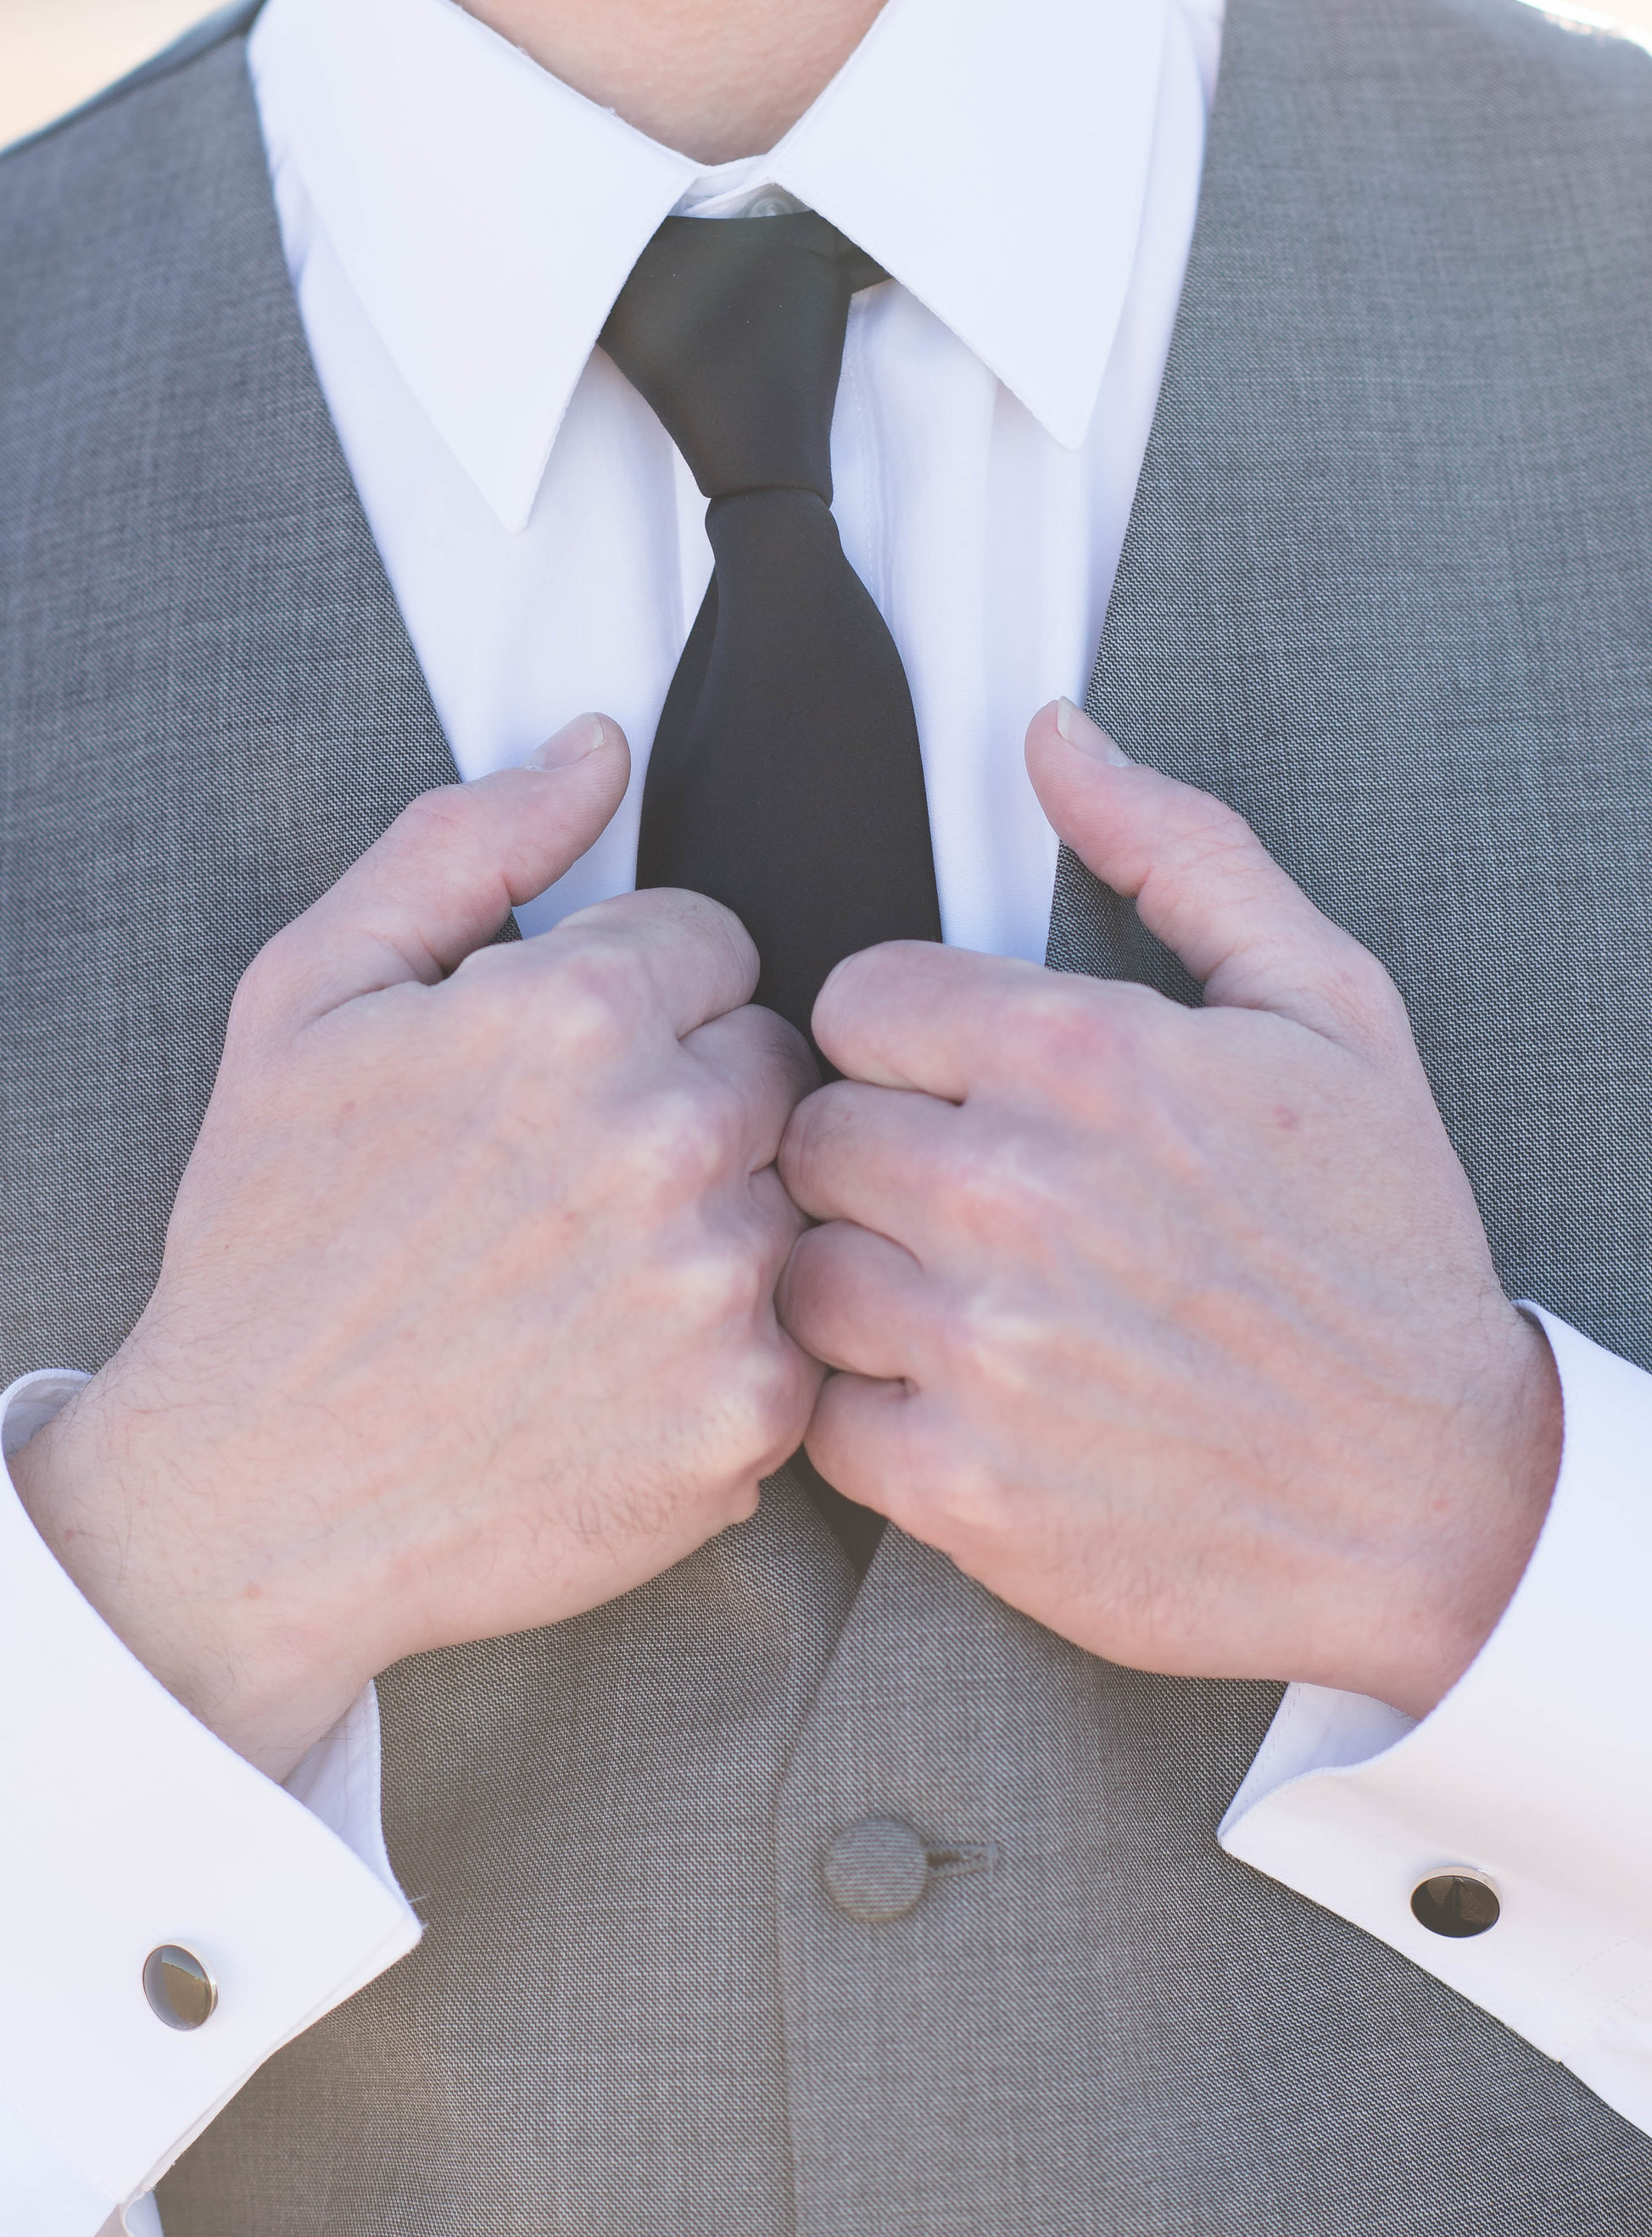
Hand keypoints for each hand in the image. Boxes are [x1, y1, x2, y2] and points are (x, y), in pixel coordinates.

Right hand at [14, 714, 818, 1777]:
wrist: (250, 1495)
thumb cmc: (272, 1237)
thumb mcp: (310, 992)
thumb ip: (466, 842)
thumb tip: (597, 749)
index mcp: (573, 1012)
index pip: (712, 942)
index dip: (622, 1001)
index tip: (543, 1075)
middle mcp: (670, 1138)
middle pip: (768, 1062)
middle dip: (682, 1096)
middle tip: (559, 1181)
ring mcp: (719, 1285)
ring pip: (789, 1192)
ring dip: (710, 1221)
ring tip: (578, 1279)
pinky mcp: (749, 1416)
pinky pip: (797, 1328)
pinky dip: (723, 1347)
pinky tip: (612, 1366)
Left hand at [777, 700, 1561, 1718]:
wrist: (1441, 1498)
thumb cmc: (1378, 1247)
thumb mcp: (1324, 1007)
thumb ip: (1177, 850)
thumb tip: (1055, 739)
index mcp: (1090, 1058)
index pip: (853, 999)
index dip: (902, 1039)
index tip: (958, 1083)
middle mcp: (1017, 1194)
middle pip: (811, 1130)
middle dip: (873, 1152)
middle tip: (960, 1193)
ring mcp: (982, 1349)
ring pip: (796, 1267)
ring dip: (857, 1278)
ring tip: (956, 1292)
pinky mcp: (962, 1488)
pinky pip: (818, 1415)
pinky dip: (868, 1411)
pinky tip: (957, 1394)